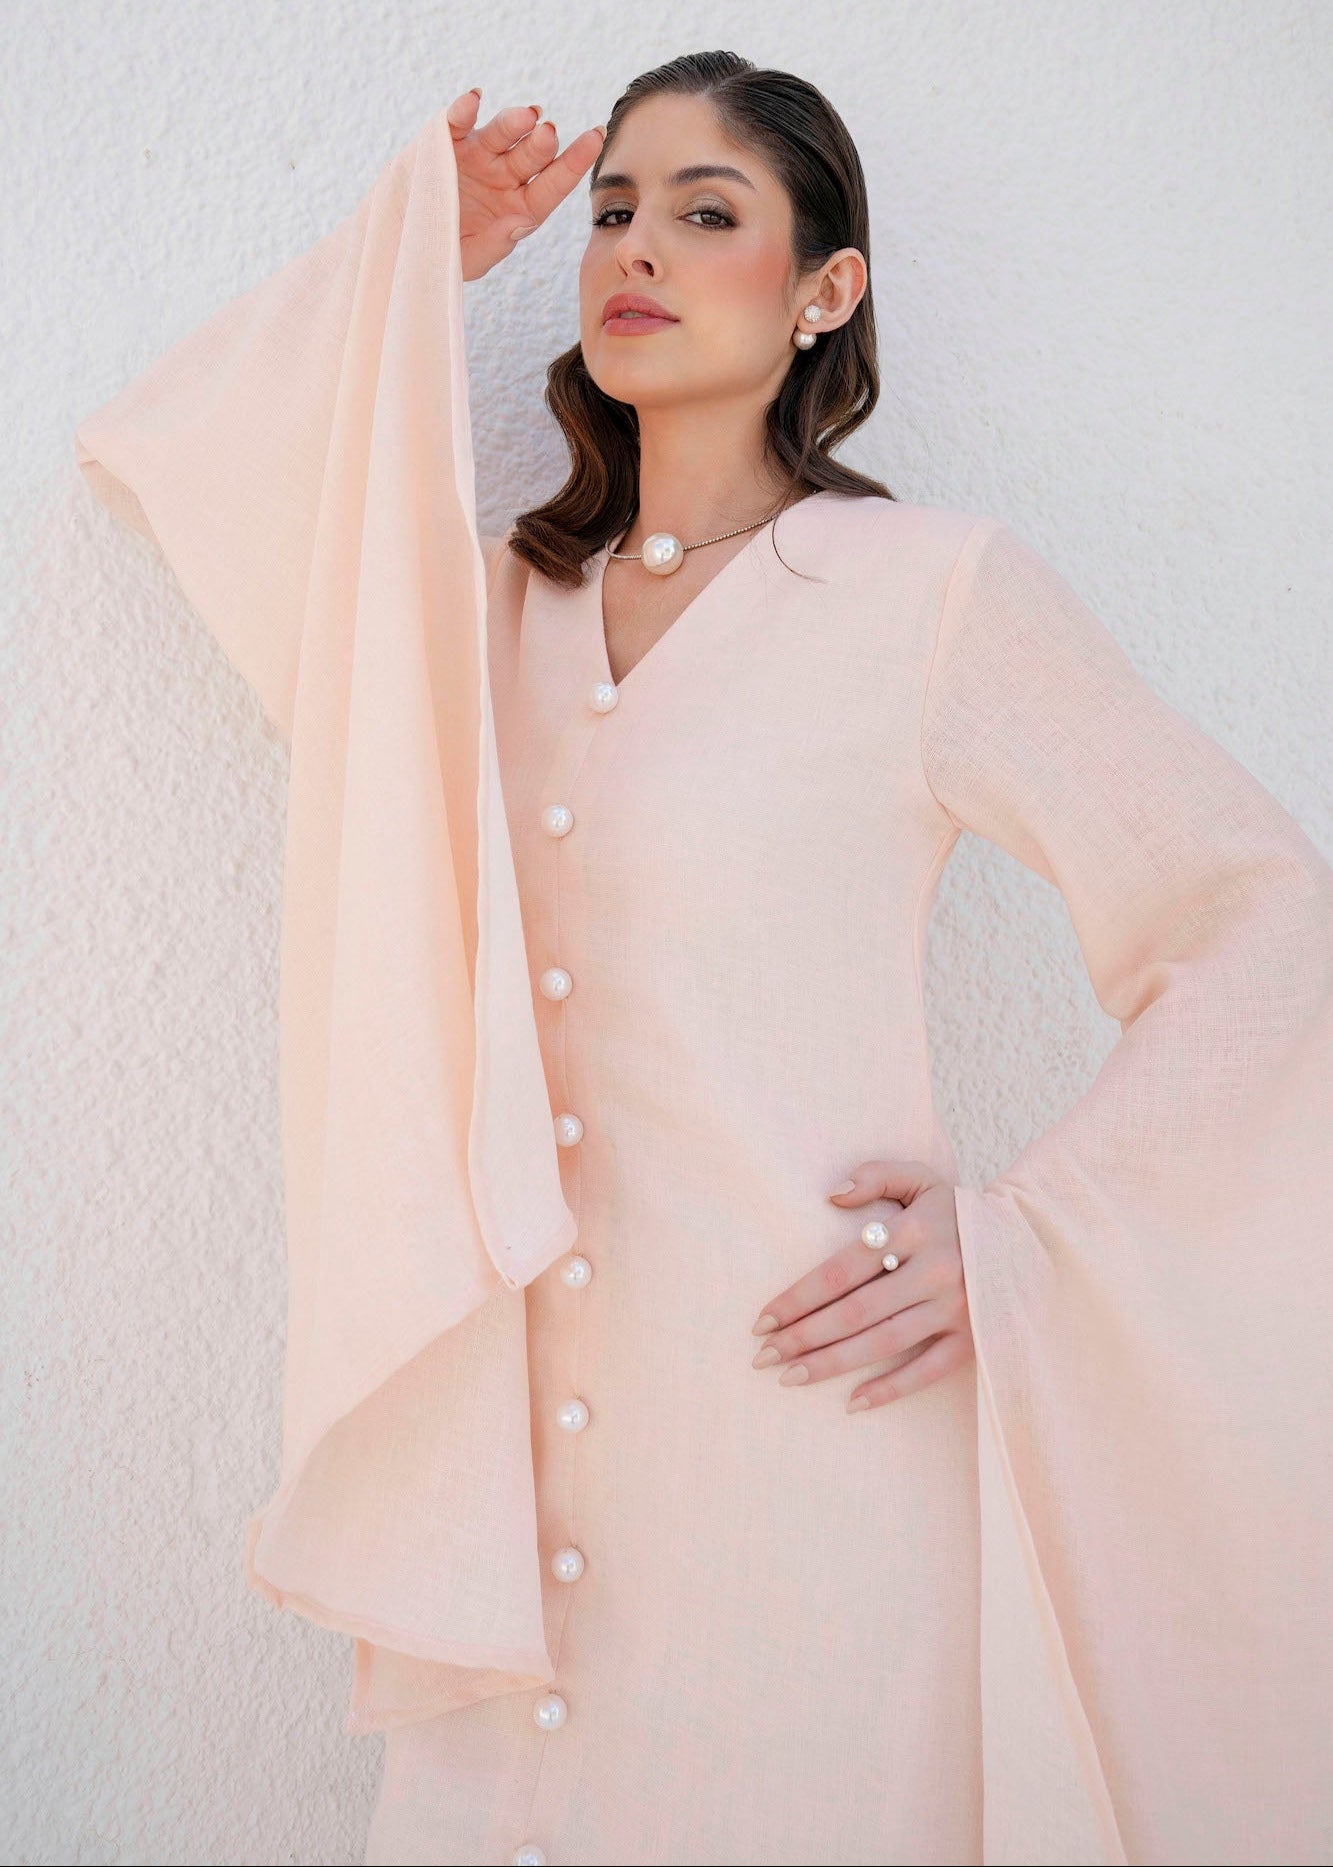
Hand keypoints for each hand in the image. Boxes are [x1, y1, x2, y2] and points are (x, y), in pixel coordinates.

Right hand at [445, 87, 605, 281]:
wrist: (401, 245)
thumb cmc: (443, 255)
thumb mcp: (471, 260)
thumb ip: (497, 242)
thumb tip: (522, 221)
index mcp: (519, 207)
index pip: (552, 184)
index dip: (574, 161)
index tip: (595, 137)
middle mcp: (504, 177)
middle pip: (530, 156)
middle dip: (542, 143)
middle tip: (548, 132)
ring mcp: (477, 157)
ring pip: (501, 134)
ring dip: (514, 123)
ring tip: (528, 116)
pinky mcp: (446, 142)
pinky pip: (458, 122)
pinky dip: (464, 109)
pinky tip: (474, 99)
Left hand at [749, 1160, 973, 1411]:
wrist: (1030, 1239)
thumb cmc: (958, 1211)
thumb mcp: (921, 1179)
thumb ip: (875, 1175)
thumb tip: (831, 1195)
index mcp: (914, 1230)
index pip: (841, 1269)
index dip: (798, 1297)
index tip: (762, 1318)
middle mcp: (933, 1271)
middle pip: (855, 1311)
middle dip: (803, 1337)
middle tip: (762, 1356)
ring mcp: (955, 1308)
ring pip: (883, 1343)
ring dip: (832, 1364)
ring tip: (789, 1377)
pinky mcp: (973, 1339)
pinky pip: (927, 1370)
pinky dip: (890, 1389)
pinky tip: (852, 1403)